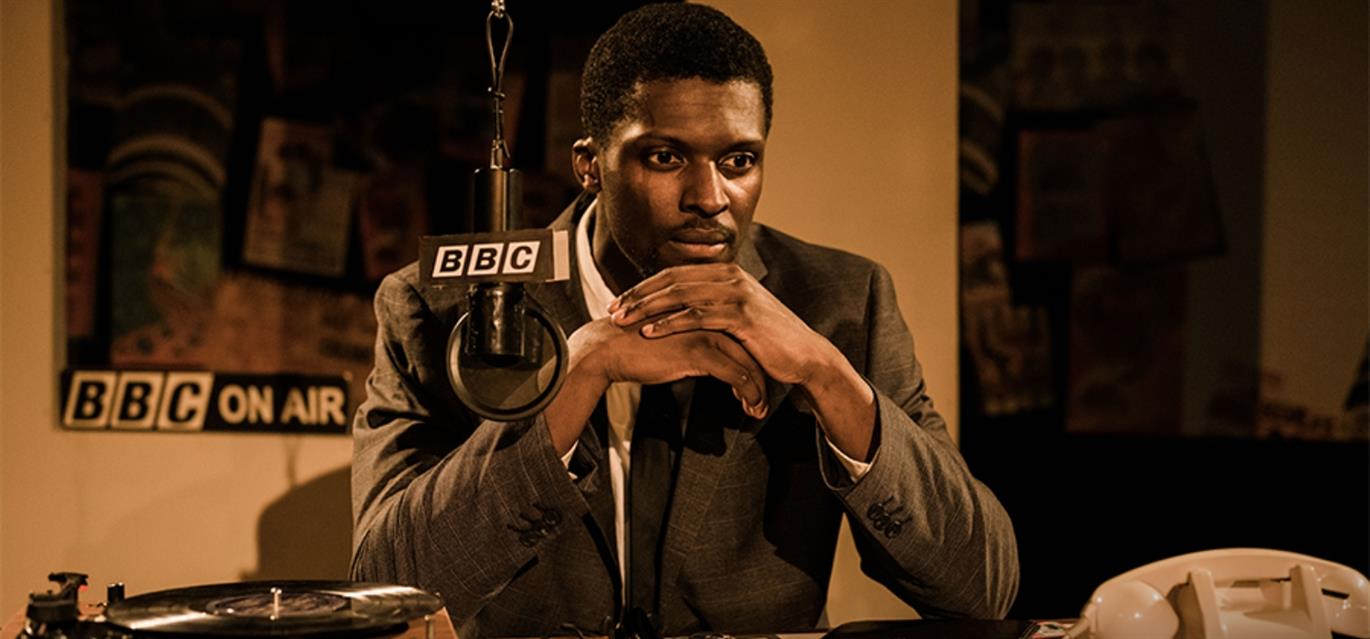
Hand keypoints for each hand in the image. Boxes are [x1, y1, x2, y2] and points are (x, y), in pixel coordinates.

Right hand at [568, 316, 768, 418]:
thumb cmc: (634, 344)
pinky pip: (735, 374)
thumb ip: (690, 338)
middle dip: (761, 378)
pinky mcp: (698, 351)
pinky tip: (749, 407)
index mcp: (704, 311)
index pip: (742, 336)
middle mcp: (709, 317)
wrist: (607, 348)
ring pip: (748, 362)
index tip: (757, 384)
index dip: (753, 360)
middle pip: (751, 348)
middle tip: (763, 401)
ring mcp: (705, 332)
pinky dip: (748, 393)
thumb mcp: (670, 334)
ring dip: (758, 390)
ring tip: (759, 409)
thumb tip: (703, 357)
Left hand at [607, 263, 876, 460]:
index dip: (644, 287)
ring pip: (680, 295)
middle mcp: (729, 276)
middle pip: (672, 280)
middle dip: (638, 295)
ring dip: (647, 308)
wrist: (804, 356)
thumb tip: (679, 311)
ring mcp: (736, 293)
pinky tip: (649, 332)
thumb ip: (711, 307)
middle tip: (611, 310)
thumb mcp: (736, 317)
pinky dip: (669, 322)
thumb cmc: (767, 341)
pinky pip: (696, 315)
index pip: (674, 273)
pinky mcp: (741, 315)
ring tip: (622, 321)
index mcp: (725, 272)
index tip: (619, 301)